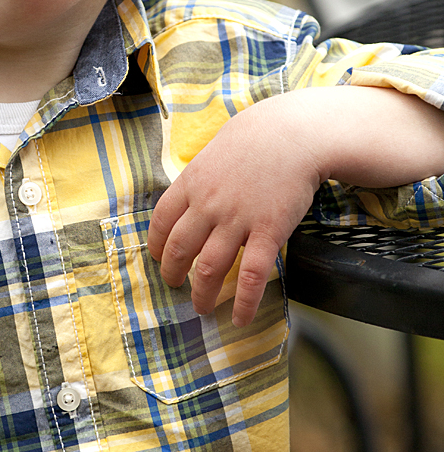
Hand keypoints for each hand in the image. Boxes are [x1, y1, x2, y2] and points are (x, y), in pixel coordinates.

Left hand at [147, 93, 323, 326]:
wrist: (295, 133)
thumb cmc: (257, 137)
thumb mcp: (216, 151)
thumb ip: (201, 177)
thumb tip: (191, 195)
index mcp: (191, 183)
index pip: (162, 222)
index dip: (156, 245)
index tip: (158, 257)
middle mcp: (208, 205)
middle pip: (180, 250)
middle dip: (173, 274)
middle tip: (175, 287)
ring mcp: (237, 220)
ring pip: (209, 268)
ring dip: (202, 294)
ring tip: (201, 308)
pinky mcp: (269, 232)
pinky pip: (252, 275)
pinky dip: (245, 302)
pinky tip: (240, 318)